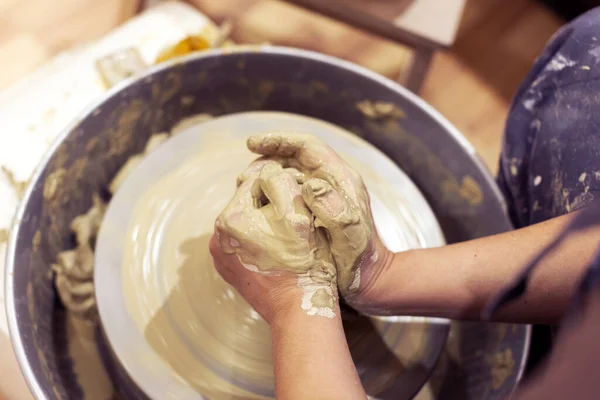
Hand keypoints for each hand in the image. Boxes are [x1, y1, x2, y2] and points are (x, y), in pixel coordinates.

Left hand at [210, 159, 337, 322]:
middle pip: (248, 201)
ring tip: (287, 234)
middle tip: (295, 214)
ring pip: (246, 221)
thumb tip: (267, 168)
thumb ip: (279, 179)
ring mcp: (221, 255)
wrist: (299, 309)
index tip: (299, 195)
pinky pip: (243, 242)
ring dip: (264, 220)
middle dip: (270, 202)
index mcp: (231, 217)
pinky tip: (277, 249)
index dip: (282, 182)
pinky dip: (258, 240)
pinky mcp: (229, 269)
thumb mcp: (297, 211)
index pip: (256, 180)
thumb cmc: (304, 261)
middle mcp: (218, 236)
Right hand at [246, 133, 394, 309]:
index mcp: (340, 179)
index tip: (252, 144)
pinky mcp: (314, 213)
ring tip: (244, 189)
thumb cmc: (362, 260)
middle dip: (266, 160)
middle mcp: (331, 183)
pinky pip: (288, 195)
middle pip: (294, 158)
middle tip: (243, 177)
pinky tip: (256, 209)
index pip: (307, 146)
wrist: (371, 282)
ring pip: (288, 176)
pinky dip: (270, 196)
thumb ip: (334, 210)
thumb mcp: (350, 235)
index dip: (279, 140)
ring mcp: (322, 197)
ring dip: (265, 178)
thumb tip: (311, 184)